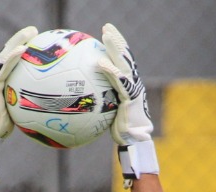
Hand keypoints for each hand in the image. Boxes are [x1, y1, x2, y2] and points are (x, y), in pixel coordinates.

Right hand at [0, 26, 36, 137]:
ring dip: (17, 41)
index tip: (35, 41)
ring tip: (31, 32)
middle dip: (19, 39)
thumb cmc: (2, 128)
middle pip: (8, 53)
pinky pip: (4, 68)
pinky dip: (13, 57)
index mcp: (2, 82)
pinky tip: (23, 49)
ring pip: (5, 54)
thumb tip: (49, 105)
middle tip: (34, 31)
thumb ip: (28, 103)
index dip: (21, 49)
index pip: (12, 61)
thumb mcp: (19, 112)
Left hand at [98, 23, 152, 145]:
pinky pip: (119, 81)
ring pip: (124, 63)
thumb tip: (81, 95)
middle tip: (107, 26)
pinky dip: (110, 70)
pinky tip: (99, 62)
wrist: (134, 140)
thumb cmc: (120, 128)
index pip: (122, 60)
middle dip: (117, 40)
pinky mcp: (131, 97)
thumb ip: (100, 99)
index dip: (116, 46)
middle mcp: (133, 82)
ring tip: (106, 34)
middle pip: (125, 56)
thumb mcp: (108, 111)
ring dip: (115, 48)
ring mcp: (134, 88)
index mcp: (129, 83)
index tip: (106, 33)